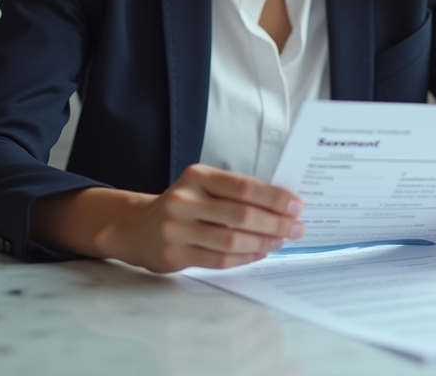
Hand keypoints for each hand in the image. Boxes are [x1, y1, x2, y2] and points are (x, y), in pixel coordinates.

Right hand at [103, 164, 304, 272]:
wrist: (138, 228)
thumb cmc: (183, 206)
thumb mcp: (202, 187)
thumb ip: (235, 192)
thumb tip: (282, 204)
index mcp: (196, 176)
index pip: (242, 186)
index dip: (273, 197)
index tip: (296, 205)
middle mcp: (184, 200)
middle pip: (240, 214)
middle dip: (275, 223)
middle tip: (297, 228)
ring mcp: (176, 228)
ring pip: (231, 239)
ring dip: (263, 242)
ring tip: (280, 241)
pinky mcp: (174, 254)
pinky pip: (219, 259)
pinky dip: (245, 257)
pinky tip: (259, 253)